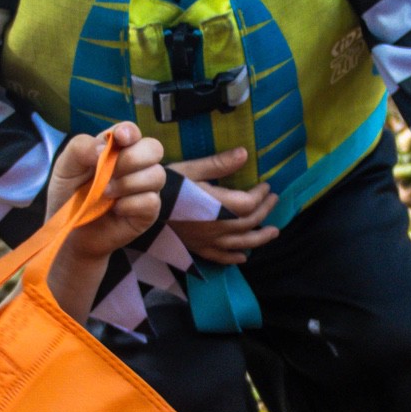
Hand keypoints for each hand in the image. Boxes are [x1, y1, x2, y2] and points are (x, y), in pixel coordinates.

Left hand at [49, 124, 170, 258]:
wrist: (69, 232)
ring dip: (128, 183)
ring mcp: (144, 188)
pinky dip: (131, 204)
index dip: (129, 132)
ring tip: (105, 193)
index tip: (119, 139)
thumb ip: (81, 148)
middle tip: (108, 173)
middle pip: (154, 149)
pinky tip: (115, 210)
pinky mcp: (148, 211)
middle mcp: (135, 165)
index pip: (132, 131)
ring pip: (157, 174)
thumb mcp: (65, 167)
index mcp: (115, 148)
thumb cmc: (68, 195)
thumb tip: (104, 148)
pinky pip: (152, 201)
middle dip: (132, 158)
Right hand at [168, 148, 278, 264]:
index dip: (261, 194)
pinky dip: (234, 257)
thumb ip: (218, 164)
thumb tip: (244, 153)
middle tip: (274, 200)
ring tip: (274, 232)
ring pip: (241, 244)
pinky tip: (243, 256)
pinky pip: (221, 258)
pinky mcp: (197, 250)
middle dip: (265, 210)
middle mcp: (216, 227)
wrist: (136, 210)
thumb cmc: (162, 187)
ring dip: (260, 238)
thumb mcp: (189, 170)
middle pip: (249, 222)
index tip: (266, 185)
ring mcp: (207, 242)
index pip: (248, 203)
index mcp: (216, 206)